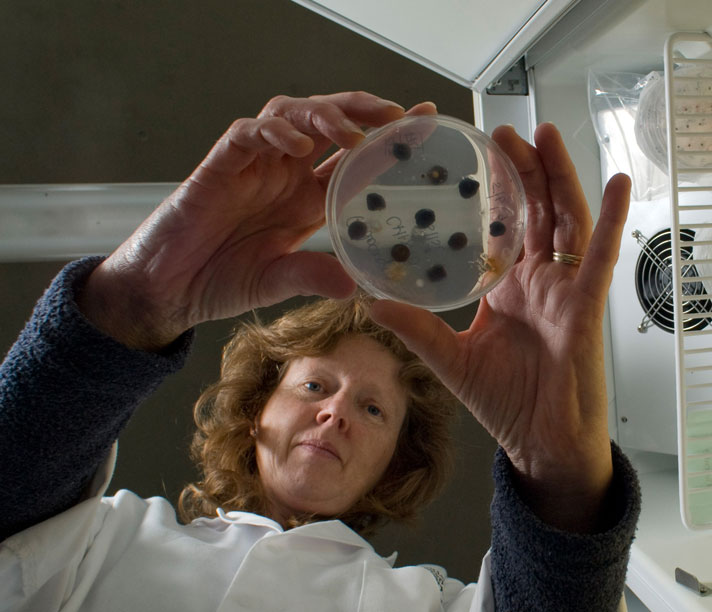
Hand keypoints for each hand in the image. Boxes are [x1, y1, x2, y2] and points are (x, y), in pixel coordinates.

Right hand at [79, 92, 434, 350]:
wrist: (168, 289)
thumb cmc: (221, 280)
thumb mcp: (278, 281)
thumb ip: (312, 275)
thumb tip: (353, 286)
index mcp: (305, 198)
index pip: (353, 159)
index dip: (386, 141)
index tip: (423, 123)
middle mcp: (284, 174)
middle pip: (328, 122)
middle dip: (363, 112)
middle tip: (397, 116)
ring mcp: (253, 165)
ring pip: (291, 115)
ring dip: (323, 116)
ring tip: (350, 133)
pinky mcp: (219, 165)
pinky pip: (247, 134)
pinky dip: (274, 132)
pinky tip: (297, 143)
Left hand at [370, 123, 630, 530]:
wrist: (542, 442)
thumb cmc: (506, 403)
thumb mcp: (450, 358)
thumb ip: (415, 327)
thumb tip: (369, 300)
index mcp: (508, 287)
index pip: (503, 226)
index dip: (494, 190)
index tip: (474, 154)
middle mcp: (539, 280)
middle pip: (535, 210)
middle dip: (525, 168)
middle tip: (506, 131)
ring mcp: (564, 289)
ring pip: (566, 220)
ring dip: (560, 177)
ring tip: (546, 136)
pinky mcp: (586, 306)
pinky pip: (600, 257)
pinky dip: (612, 219)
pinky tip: (616, 183)